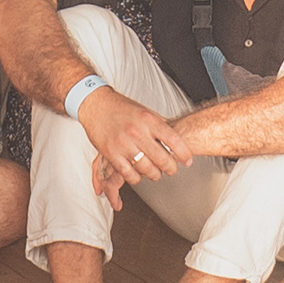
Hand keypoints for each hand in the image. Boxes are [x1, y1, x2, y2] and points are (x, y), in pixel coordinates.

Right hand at [74, 85, 188, 203]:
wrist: (96, 104)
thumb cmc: (121, 108)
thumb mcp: (145, 111)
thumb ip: (159, 126)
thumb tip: (177, 141)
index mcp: (149, 119)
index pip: (174, 140)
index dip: (184, 154)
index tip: (187, 161)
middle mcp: (137, 132)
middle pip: (162, 159)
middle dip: (170, 168)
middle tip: (171, 169)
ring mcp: (124, 144)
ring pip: (147, 169)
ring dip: (154, 175)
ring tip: (155, 173)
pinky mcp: (111, 153)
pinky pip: (129, 174)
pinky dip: (136, 178)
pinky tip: (138, 175)